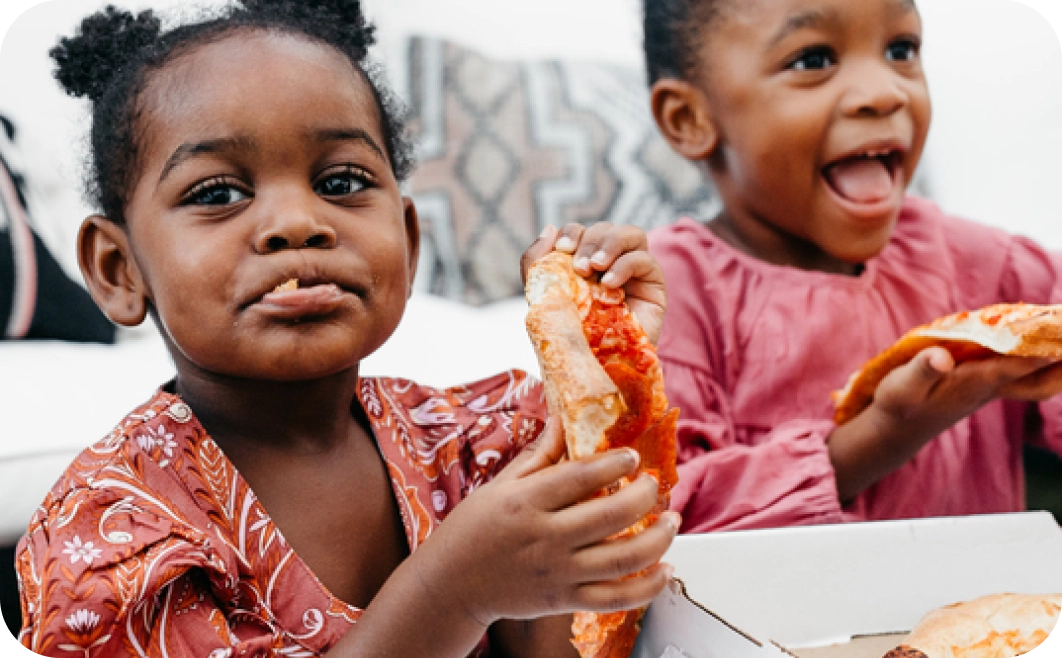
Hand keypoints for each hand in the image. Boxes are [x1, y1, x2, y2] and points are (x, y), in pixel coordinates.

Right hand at [410, 418, 678, 627]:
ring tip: (671, 521)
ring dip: (658, 538)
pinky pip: (617, 598)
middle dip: (645, 495)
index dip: (613, 463)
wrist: (450, 585)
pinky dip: (648, 587)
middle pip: (611, 515)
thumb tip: (564, 418)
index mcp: (526, 502)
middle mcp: (545, 537)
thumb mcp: (500, 485)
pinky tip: (664, 570)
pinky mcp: (565, 601)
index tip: (632, 455)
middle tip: (653, 484)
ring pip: (623, 558)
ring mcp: (558, 572)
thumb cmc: (473, 530)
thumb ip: (539, 455)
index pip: (579, 477)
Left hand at [521, 223, 666, 345]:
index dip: (572, 232)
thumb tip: (548, 228)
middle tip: (579, 267)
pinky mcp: (654, 285)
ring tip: (595, 267)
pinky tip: (610, 284)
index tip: (561, 249)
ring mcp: (635, 272)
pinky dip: (626, 264)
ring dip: (609, 243)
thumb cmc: (572, 337)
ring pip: (631, 234)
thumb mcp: (546, 297)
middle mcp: (612, 263)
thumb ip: (538, 263)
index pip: (582, 231)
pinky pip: (645, 259)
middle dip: (589, 241)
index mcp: (586, 263)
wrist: (597, 369)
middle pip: (605, 228)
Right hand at [829, 347, 1061, 501]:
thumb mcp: (903, 385)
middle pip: (1041, 384)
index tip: (1056, 330)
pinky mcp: (985, 386)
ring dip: (1057, 364)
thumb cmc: (898, 404)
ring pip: (1037, 381)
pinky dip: (1039, 361)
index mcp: (972, 384)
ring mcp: (990, 389)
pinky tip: (1040, 344)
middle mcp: (988, 388)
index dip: (1036, 353)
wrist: (898, 429)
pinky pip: (1024, 374)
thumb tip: (942, 355)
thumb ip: (923, 368)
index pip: (1013, 367)